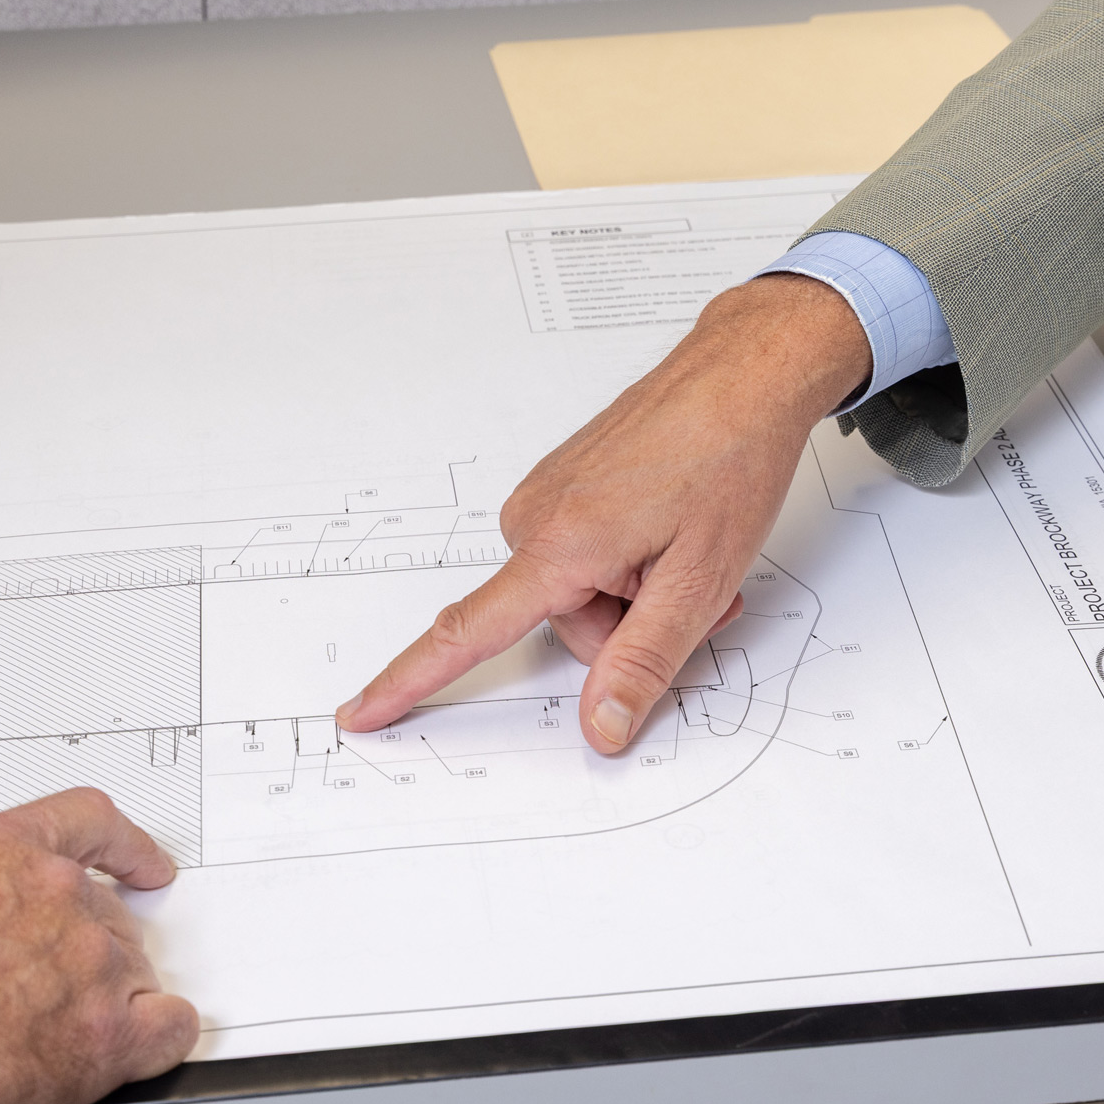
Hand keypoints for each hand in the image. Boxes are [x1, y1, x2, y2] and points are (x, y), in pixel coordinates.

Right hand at [0, 787, 198, 1103]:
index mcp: (9, 849)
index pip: (90, 824)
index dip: (126, 849)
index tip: (146, 868)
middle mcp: (62, 895)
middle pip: (110, 919)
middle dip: (80, 957)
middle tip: (34, 999)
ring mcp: (90, 961)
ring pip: (132, 975)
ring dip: (99, 1004)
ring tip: (40, 1042)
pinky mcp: (104, 1032)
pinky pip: (166, 1029)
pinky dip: (160, 1037)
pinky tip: (144, 1044)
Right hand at [337, 274, 871, 752]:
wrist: (743, 373)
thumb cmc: (729, 458)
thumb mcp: (699, 582)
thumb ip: (643, 664)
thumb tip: (600, 730)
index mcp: (559, 544)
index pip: (468, 633)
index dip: (409, 681)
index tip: (360, 714)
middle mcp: (537, 517)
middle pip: (566, 628)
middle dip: (632, 627)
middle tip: (696, 590)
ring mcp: (549, 497)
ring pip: (583, 596)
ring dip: (640, 593)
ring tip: (692, 552)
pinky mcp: (566, 485)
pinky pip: (587, 558)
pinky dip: (633, 562)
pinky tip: (675, 533)